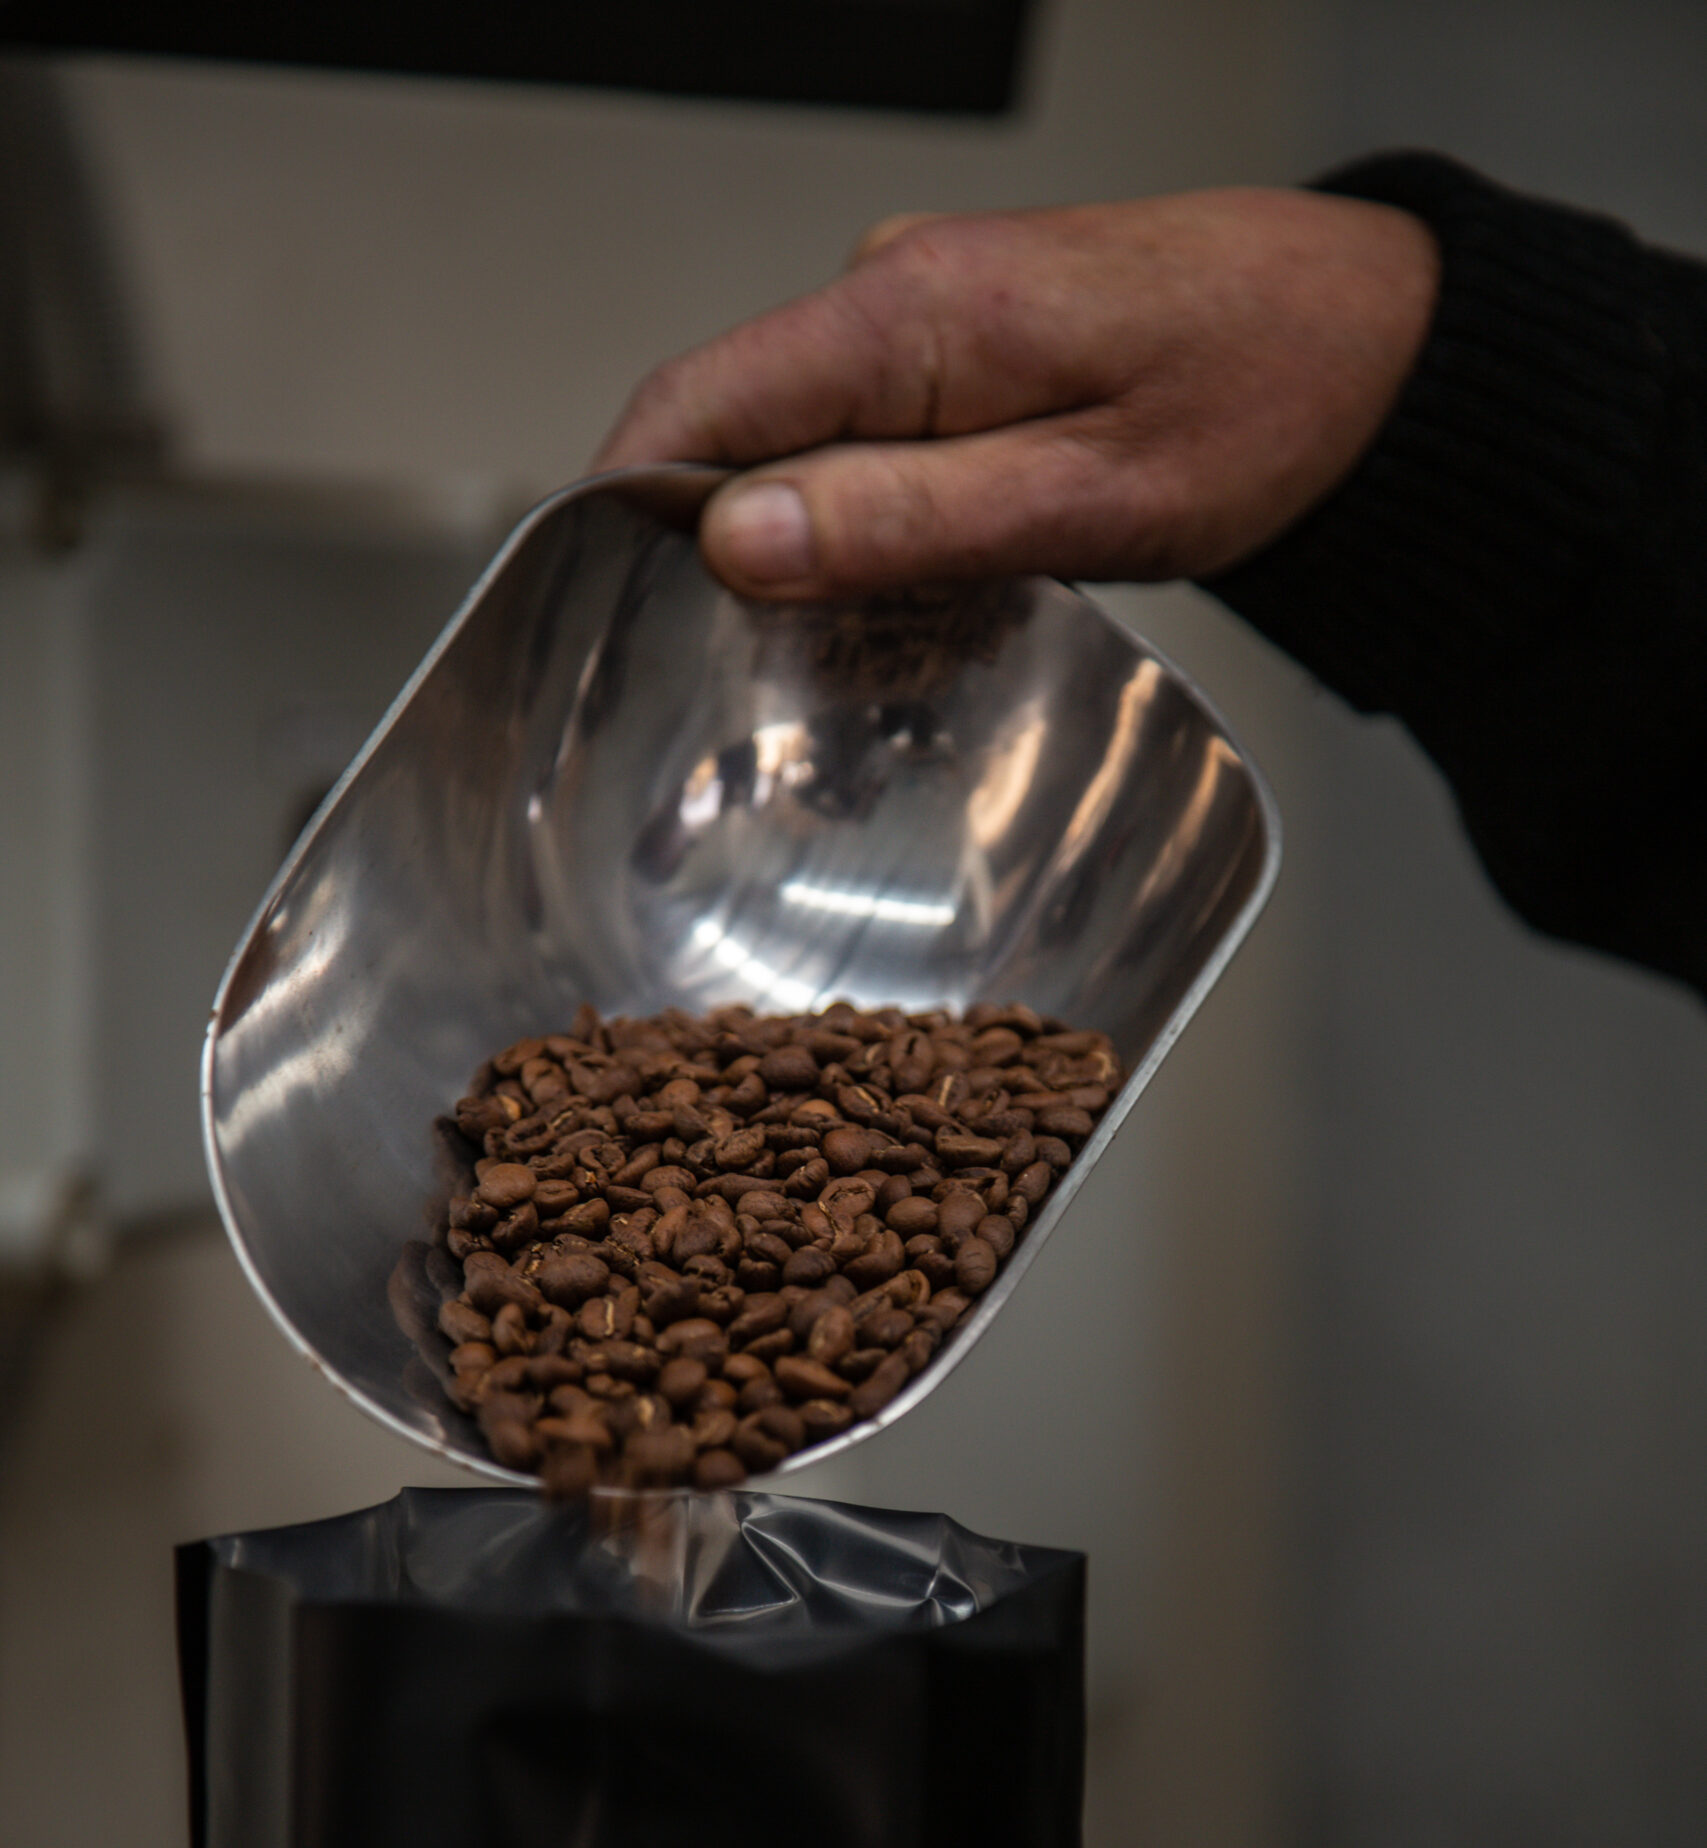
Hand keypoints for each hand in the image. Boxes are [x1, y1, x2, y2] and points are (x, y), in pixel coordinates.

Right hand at [592, 188, 1438, 596]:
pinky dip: (859, 519)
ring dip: (796, 548)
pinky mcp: (967, 350)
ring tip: (823, 657)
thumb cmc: (1267, 403)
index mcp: (913, 312)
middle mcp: (902, 291)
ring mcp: (932, 316)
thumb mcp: (1089, 497)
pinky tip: (895, 595)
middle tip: (729, 678)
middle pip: (735, 427)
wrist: (1379, 347)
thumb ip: (909, 516)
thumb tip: (740, 534)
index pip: (698, 401)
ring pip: (800, 441)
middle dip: (715, 553)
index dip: (628, 509)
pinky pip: (866, 436)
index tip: (599, 612)